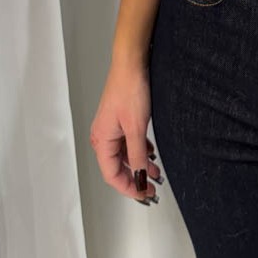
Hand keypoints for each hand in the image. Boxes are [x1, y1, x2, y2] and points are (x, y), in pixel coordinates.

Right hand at [89, 58, 164, 204]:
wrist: (131, 63)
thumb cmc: (129, 89)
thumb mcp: (136, 127)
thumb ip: (137, 154)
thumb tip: (139, 176)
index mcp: (102, 140)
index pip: (112, 175)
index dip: (128, 187)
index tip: (144, 195)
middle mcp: (103, 136)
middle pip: (117, 167)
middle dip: (135, 178)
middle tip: (151, 189)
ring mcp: (111, 128)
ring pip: (124, 155)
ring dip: (139, 164)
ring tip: (155, 171)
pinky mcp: (120, 120)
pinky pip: (128, 143)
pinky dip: (139, 151)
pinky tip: (151, 153)